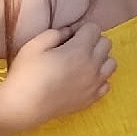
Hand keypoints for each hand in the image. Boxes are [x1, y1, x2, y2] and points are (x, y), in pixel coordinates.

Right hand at [0, 22, 115, 130]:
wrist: (25, 106)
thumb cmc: (26, 73)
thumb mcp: (34, 45)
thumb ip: (55, 33)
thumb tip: (69, 32)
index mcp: (80, 50)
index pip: (94, 29)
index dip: (81, 28)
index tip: (70, 35)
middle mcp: (93, 66)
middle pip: (106, 43)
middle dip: (93, 40)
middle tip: (75, 47)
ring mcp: (96, 83)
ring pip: (111, 63)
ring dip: (100, 58)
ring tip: (82, 62)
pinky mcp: (93, 98)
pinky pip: (107, 83)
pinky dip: (99, 78)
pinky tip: (84, 79)